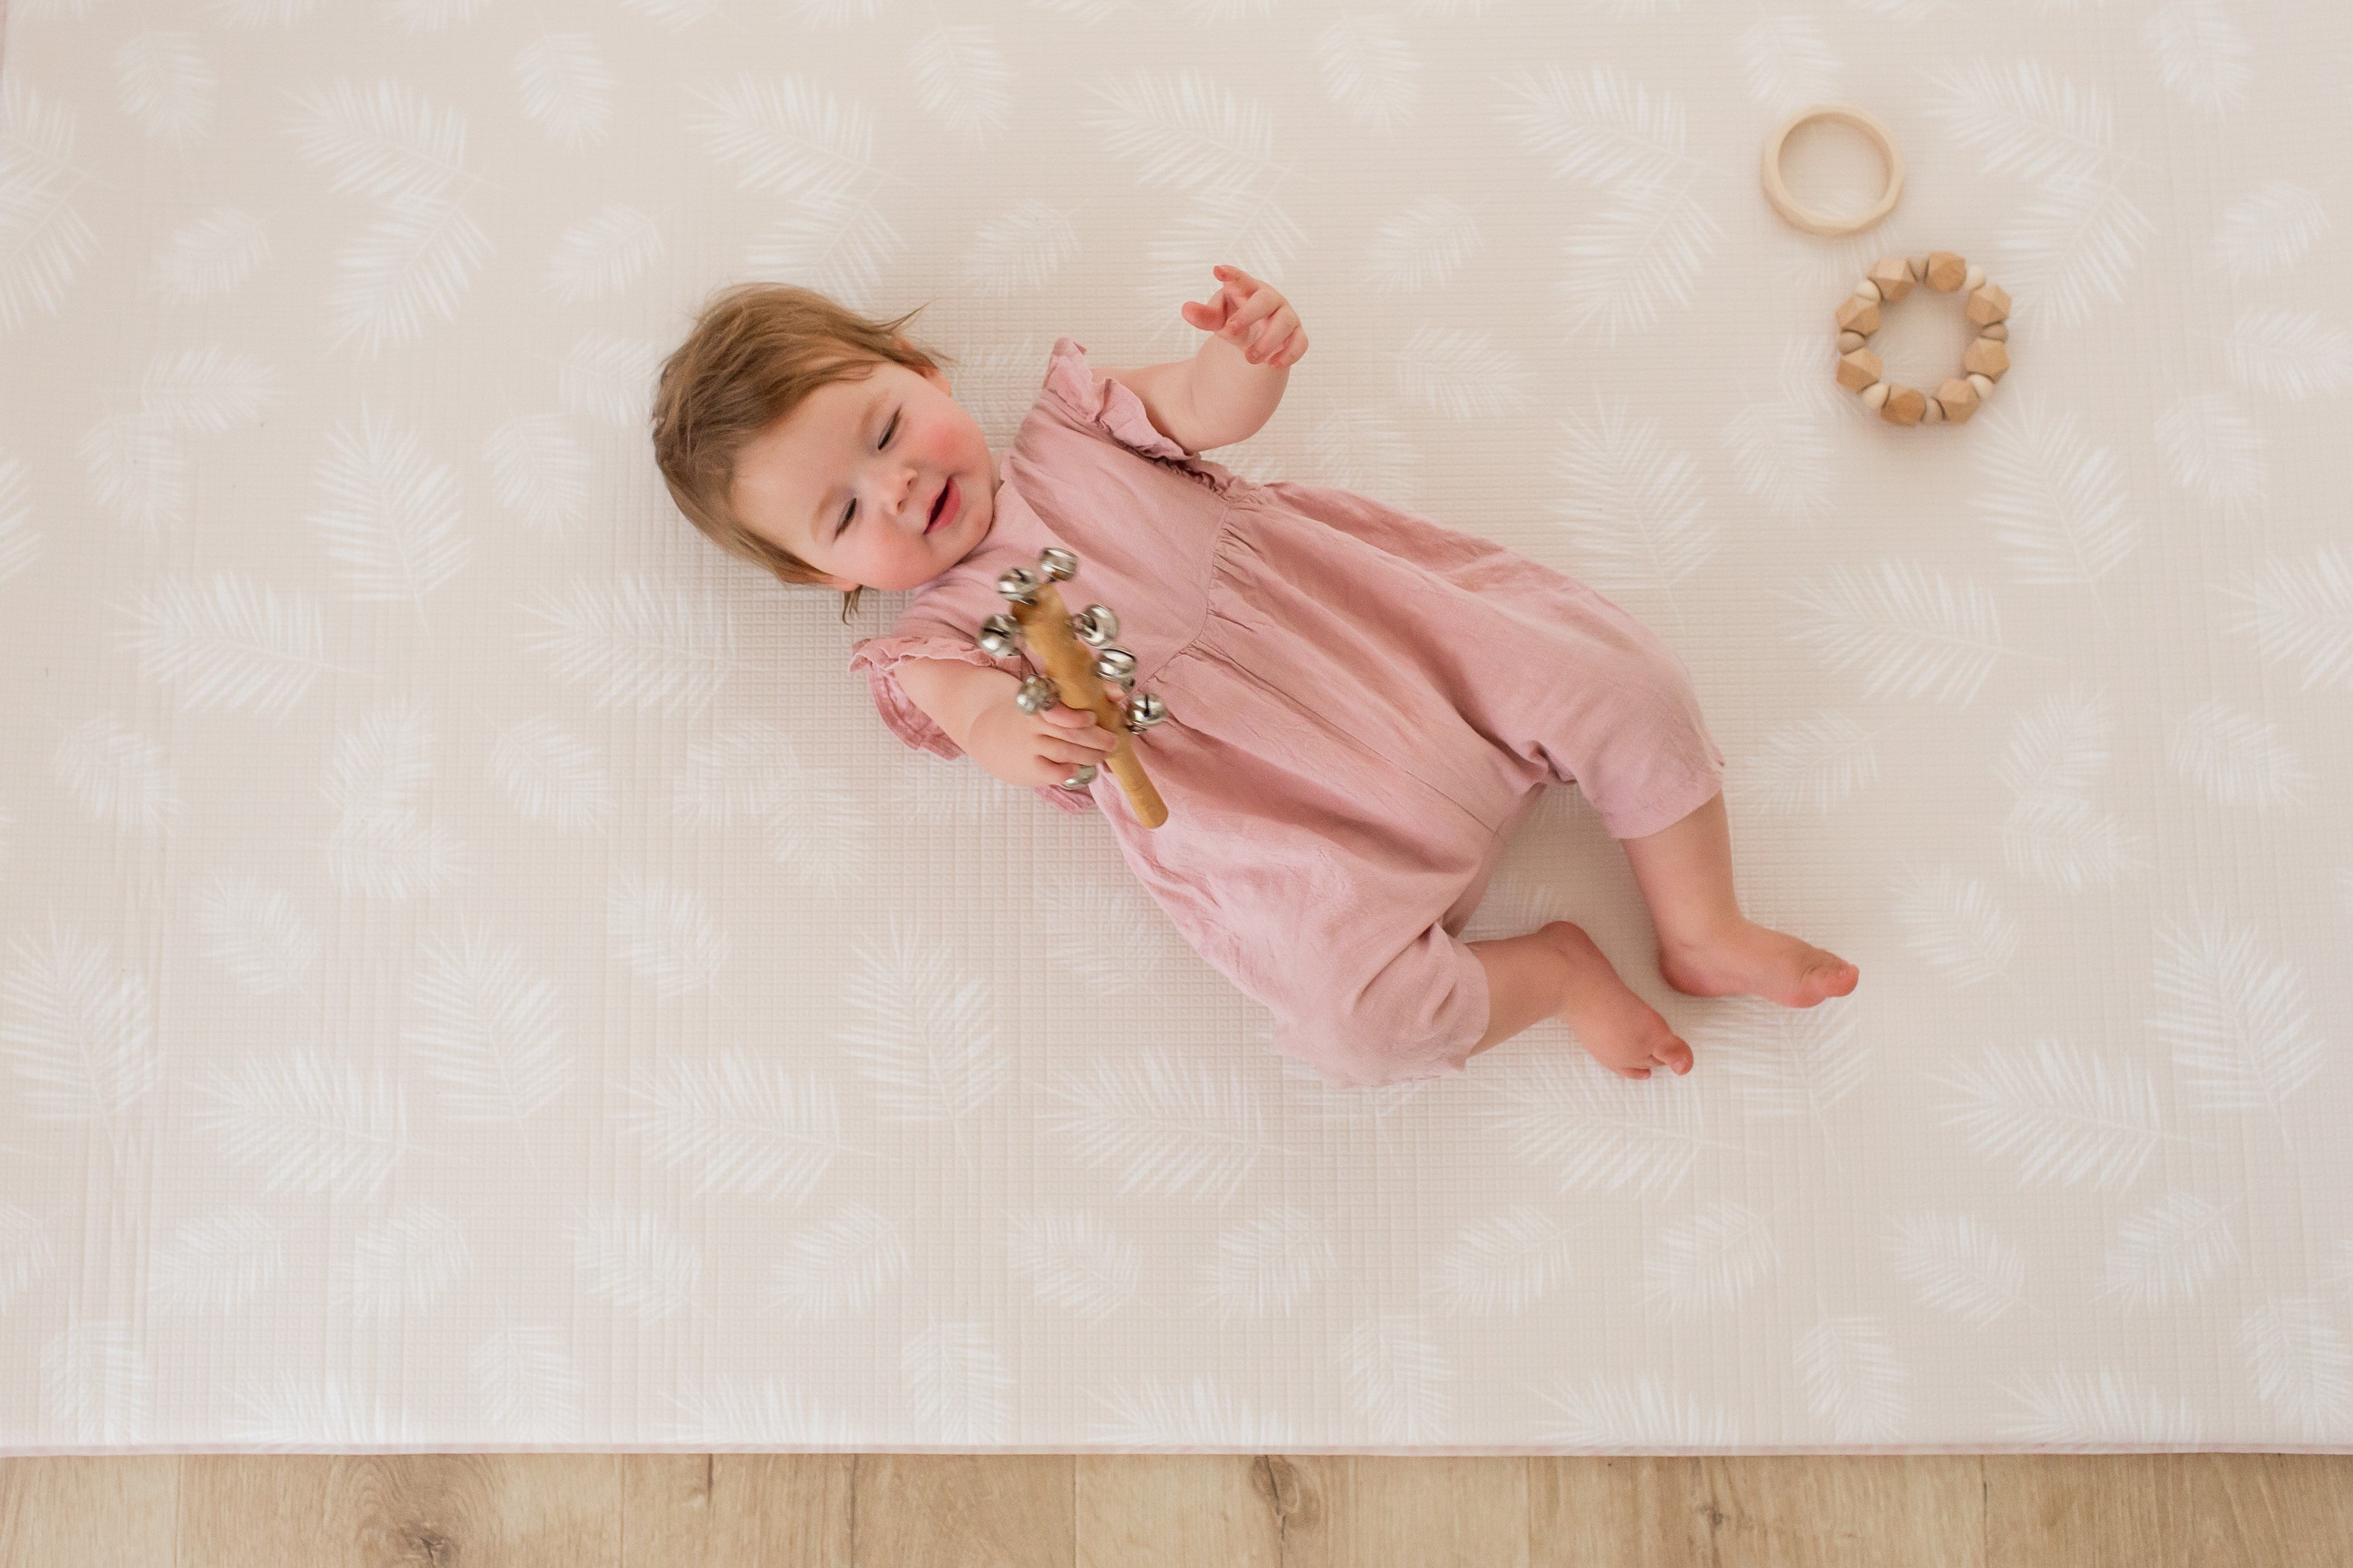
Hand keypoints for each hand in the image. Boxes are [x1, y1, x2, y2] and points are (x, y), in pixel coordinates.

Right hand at [967, 695, 1121, 789]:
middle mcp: (1031, 726)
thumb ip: (1073, 697)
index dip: (1077, 716)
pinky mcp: (1029, 769)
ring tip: (1103, 754)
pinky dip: (1070, 770)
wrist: (984, 734)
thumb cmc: (1024, 716)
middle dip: (1097, 739)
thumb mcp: (1040, 701)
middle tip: (1113, 741)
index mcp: (1035, 705)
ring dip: (1091, 755)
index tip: (1092, 717)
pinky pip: (1056, 772)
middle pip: (1069, 734)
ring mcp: (1029, 748)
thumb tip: (1118, 692)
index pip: (1057, 711)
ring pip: (1066, 752)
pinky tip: (1077, 767)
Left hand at [1180, 264, 1307, 366]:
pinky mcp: (1296, 336)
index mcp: (1248, 289)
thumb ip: (1204, 316)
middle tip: (1230, 331)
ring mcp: (1286, 317)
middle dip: (1249, 315)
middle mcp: (1270, 299)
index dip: (1231, 275)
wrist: (1256, 337)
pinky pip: (1300, 343)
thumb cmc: (1236, 319)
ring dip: (1266, 342)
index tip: (1217, 271)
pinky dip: (1289, 354)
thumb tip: (1186, 310)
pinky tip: (1272, 364)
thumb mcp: (1218, 319)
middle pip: (1265, 300)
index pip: (1240, 279)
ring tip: (1249, 358)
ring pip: (1285, 323)